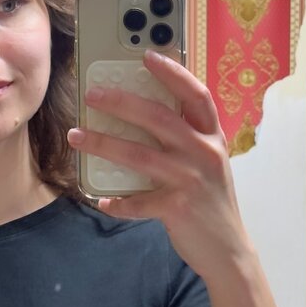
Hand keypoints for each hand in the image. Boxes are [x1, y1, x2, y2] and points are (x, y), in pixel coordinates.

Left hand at [67, 51, 252, 281]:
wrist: (229, 250)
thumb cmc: (211, 202)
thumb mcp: (209, 164)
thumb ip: (187, 141)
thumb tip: (143, 118)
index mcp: (212, 138)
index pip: (196, 95)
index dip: (173, 73)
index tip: (146, 56)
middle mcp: (204, 154)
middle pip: (159, 118)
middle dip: (121, 103)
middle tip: (92, 95)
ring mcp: (191, 181)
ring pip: (139, 155)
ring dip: (103, 144)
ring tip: (76, 136)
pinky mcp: (177, 208)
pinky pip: (137, 202)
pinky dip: (116, 202)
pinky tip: (100, 200)